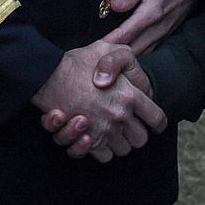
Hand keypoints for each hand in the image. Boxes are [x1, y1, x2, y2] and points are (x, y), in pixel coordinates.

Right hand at [30, 41, 163, 160]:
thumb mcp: (106, 48)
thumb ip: (124, 58)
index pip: (157, 119)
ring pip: (123, 150)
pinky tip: (95, 137)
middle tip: (125, 125)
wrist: (48, 76)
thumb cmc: (76, 62)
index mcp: (130, 95)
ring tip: (108, 129)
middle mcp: (121, 116)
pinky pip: (105, 157)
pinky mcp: (89, 142)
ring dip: (117, 142)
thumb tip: (133, 81)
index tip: (152, 124)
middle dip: (135, 134)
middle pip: (141, 139)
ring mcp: (105, 131)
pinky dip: (101, 150)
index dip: (156, 123)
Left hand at [100, 0, 196, 53]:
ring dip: (125, 59)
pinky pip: (148, 53)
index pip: (126, 33)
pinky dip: (136, 57)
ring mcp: (162, 36)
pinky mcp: (164, 39)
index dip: (110, 42)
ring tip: (107, 59)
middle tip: (97, 57)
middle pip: (133, 50)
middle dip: (115, 55)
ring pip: (141, 55)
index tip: (95, 47)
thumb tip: (113, 5)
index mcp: (151, 13)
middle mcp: (157, 29)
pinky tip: (123, 57)